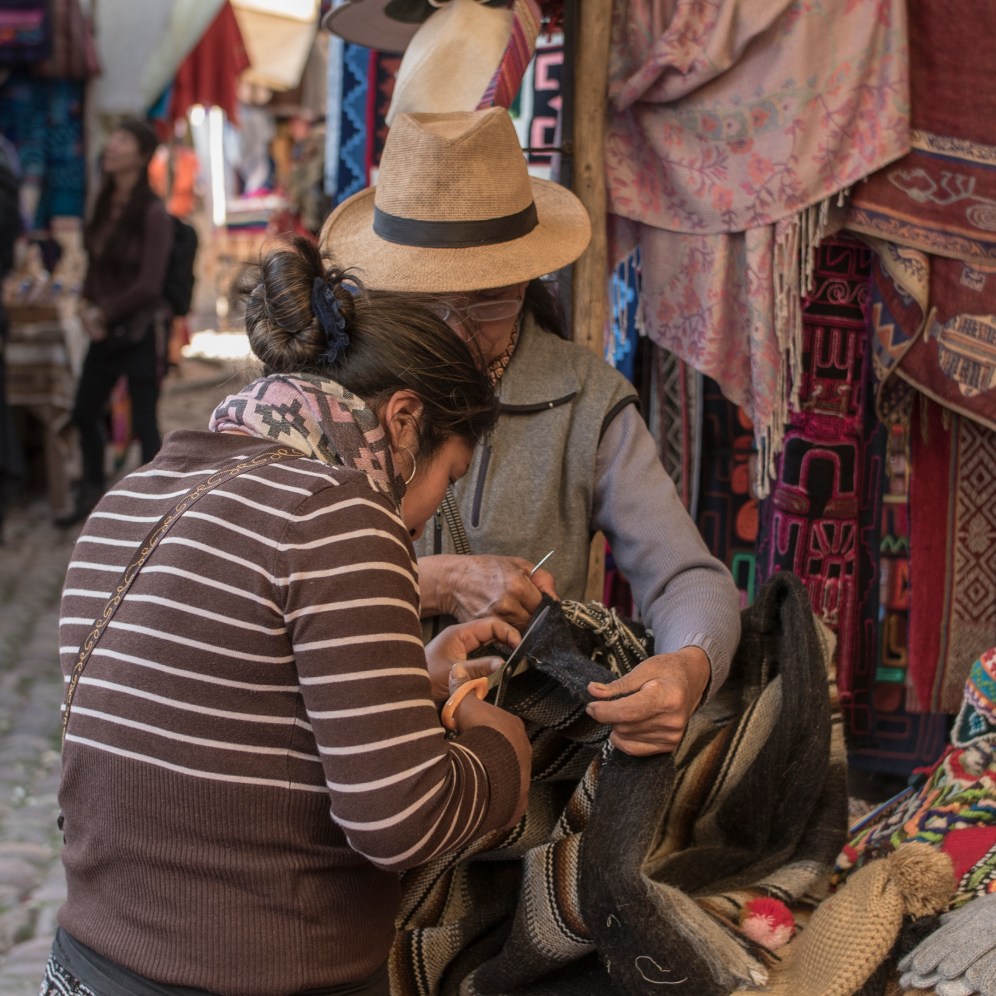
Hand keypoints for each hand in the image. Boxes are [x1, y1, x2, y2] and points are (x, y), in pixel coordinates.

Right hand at [421, 554, 558, 628]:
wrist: (454, 579)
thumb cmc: (485, 569)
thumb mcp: (517, 564)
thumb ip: (541, 578)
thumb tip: (556, 597)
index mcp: (518, 585)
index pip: (544, 607)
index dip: (546, 608)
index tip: (544, 608)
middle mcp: (508, 603)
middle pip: (533, 622)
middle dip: (534, 619)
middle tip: (528, 611)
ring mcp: (495, 618)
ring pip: (520, 631)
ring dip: (521, 626)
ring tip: (515, 615)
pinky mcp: (485, 627)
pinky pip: (504, 636)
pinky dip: (507, 632)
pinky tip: (505, 622)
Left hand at [425, 616, 519, 701]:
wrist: (405, 690)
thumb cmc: (425, 677)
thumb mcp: (454, 673)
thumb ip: (478, 668)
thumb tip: (503, 664)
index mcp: (460, 633)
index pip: (491, 625)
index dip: (508, 632)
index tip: (519, 646)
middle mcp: (462, 638)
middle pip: (491, 632)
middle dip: (507, 640)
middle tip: (521, 653)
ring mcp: (461, 649)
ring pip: (488, 645)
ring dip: (501, 651)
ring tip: (514, 660)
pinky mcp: (461, 662)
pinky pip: (482, 657)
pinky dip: (492, 661)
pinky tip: (500, 669)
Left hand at [584, 647, 710, 755]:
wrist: (692, 679)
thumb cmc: (666, 671)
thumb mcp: (643, 669)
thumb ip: (618, 685)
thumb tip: (593, 691)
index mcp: (666, 697)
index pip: (627, 712)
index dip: (603, 711)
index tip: (591, 706)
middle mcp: (672, 721)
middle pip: (624, 726)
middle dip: (609, 715)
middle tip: (610, 702)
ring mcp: (672, 736)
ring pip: (625, 738)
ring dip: (617, 725)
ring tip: (628, 709)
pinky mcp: (669, 746)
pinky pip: (634, 749)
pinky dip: (623, 738)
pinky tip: (626, 725)